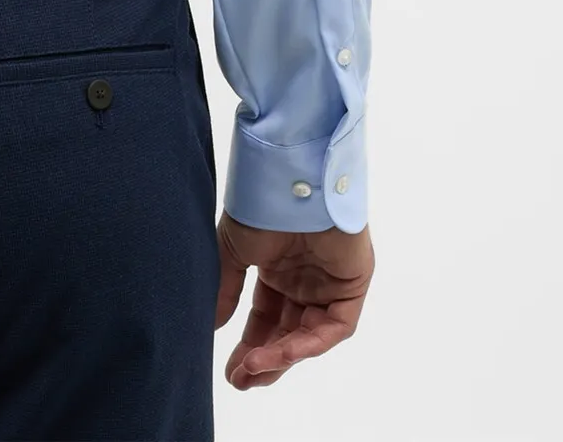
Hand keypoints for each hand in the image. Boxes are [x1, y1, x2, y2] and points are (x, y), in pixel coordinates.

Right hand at [214, 214, 373, 389]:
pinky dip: (309, 343)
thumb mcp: (233, 252)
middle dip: (265, 359)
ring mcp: (330, 283)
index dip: (250, 346)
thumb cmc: (259, 207)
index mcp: (278, 268)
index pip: (266, 318)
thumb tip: (209, 327)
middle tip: (241, 380)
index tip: (231, 371)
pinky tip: (281, 352)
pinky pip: (336, 327)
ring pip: (310, 334)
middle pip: (288, 331)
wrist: (288, 181)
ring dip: (282, 355)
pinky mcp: (352, 284)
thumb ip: (225, 290)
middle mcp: (305, 279)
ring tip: (253, 369)